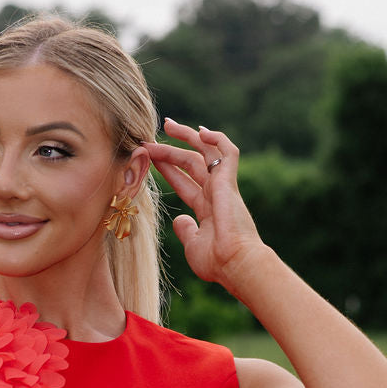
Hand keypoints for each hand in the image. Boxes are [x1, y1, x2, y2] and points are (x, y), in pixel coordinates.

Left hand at [145, 119, 263, 288]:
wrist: (236, 263)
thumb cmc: (217, 261)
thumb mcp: (193, 244)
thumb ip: (186, 230)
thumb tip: (179, 219)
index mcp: (207, 208)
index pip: (184, 181)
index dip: (167, 168)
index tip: (150, 157)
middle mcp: (215, 194)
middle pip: (191, 163)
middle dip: (171, 149)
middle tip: (151, 136)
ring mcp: (223, 186)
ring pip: (205, 152)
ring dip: (186, 137)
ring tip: (168, 124)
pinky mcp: (229, 182)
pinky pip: (228, 153)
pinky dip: (218, 139)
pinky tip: (201, 130)